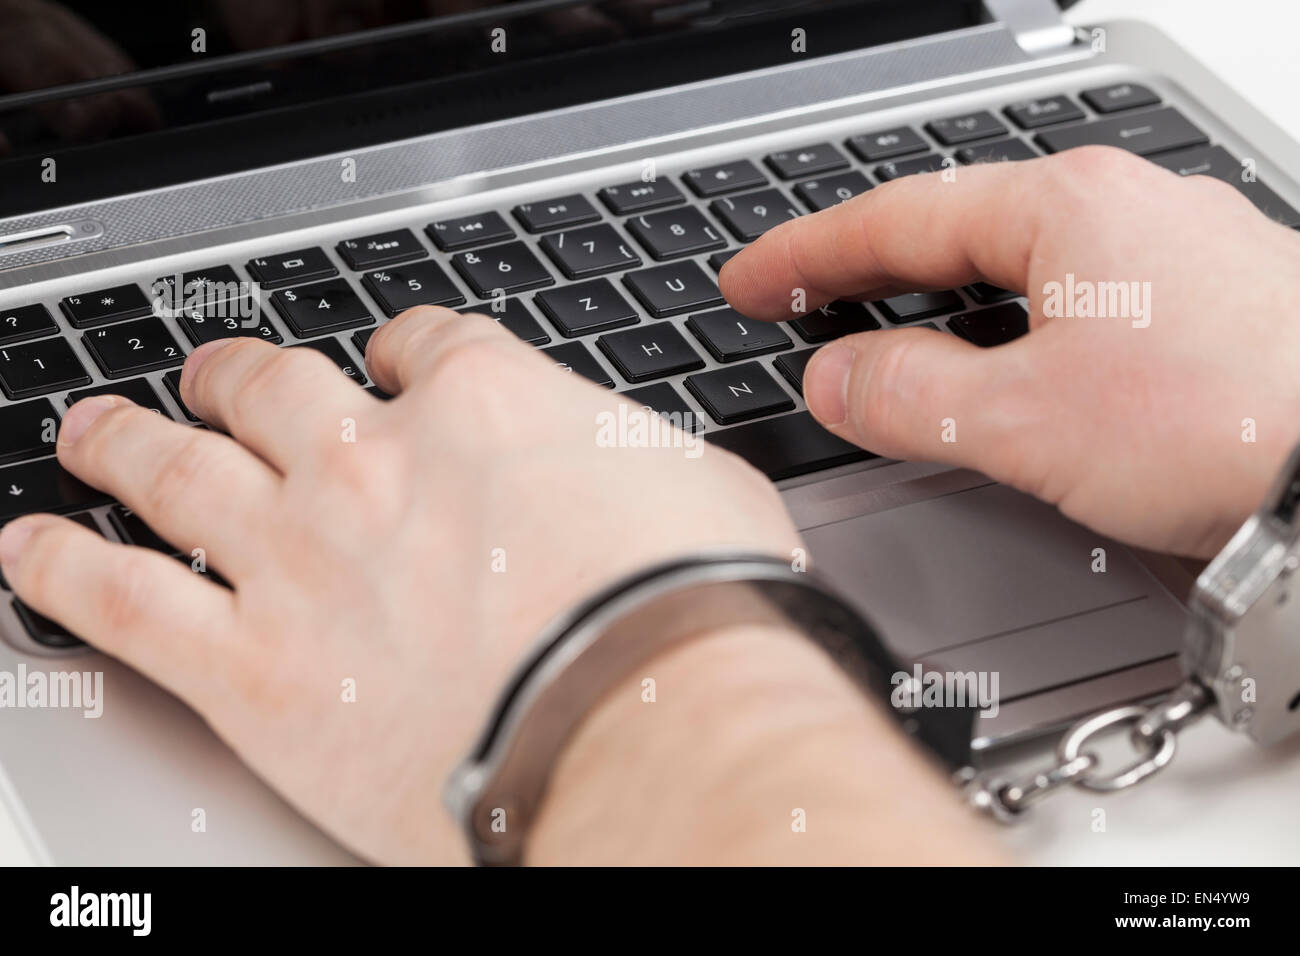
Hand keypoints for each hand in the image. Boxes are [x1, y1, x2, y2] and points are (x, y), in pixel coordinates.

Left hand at [0, 309, 804, 863]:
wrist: (645, 720)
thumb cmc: (687, 612)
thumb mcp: (701, 493)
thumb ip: (637, 466)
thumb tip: (645, 479)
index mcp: (484, 408)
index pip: (419, 347)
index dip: (396, 351)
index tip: (386, 362)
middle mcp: (374, 463)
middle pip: (272, 388)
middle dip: (238, 377)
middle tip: (215, 377)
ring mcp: (300, 556)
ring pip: (177, 471)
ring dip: (127, 446)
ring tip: (95, 432)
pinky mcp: (253, 666)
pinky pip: (126, 602)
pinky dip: (69, 571)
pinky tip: (36, 552)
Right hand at [721, 145, 1299, 556]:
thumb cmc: (1232, 423)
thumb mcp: (1028, 421)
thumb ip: (912, 394)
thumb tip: (838, 377)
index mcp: (1067, 211)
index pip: (896, 220)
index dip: (806, 256)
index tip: (750, 282)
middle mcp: (1126, 212)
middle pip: (959, 232)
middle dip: (869, 267)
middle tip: (801, 298)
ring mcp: (1176, 254)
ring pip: (1026, 268)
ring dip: (946, 302)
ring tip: (890, 332)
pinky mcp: (1213, 306)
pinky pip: (1082, 300)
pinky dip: (1020, 327)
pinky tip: (1015, 363)